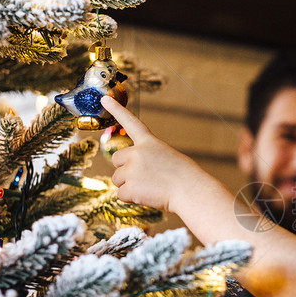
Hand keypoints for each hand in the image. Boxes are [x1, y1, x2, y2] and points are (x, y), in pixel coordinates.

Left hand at [102, 96, 188, 211]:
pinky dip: (132, 198)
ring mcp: (132, 170)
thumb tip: (133, 174)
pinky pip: (122, 194)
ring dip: (130, 185)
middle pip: (116, 159)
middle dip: (125, 169)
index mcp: (149, 142)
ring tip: (151, 187)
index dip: (116, 110)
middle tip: (145, 178)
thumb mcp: (167, 157)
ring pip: (118, 179)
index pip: (131, 122)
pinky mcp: (130, 187)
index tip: (104, 98)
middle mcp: (137, 152)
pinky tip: (148, 196)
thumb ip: (148, 158)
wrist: (191, 192)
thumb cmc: (185, 177)